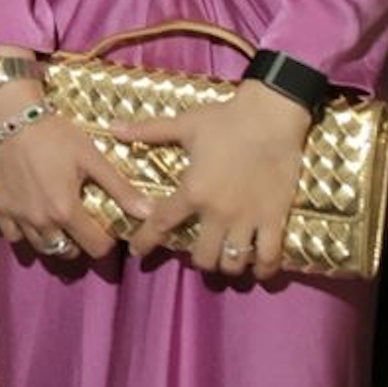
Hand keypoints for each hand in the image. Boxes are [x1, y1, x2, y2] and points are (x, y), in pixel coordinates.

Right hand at [0, 105, 153, 262]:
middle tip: (81, 221)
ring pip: (41, 246)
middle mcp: (41, 221)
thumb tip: (149, 213)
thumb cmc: (53, 134)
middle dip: (79, 241)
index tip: (103, 223)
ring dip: (54, 239)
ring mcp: (16, 215)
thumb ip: (120, 189)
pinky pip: (12, 234)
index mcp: (66, 211)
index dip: (105, 240)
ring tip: (59, 221)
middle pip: (67, 252)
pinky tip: (30, 215)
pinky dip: (23, 232)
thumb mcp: (91, 158)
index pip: (96, 248)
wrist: (9, 114)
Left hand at [121, 81, 310, 276]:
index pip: (161, 224)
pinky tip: (257, 268)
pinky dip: (263, 269)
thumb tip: (112, 128)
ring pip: (233, 263)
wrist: (271, 118)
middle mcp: (219, 212)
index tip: (136, 252)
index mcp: (193, 190)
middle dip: (195, 259)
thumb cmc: (224, 120)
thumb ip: (148, 131)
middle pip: (203, 256)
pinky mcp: (275, 219)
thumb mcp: (183, 124)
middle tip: (194, 251)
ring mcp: (249, 219)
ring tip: (223, 258)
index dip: (146, 241)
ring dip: (225, 265)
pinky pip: (269, 256)